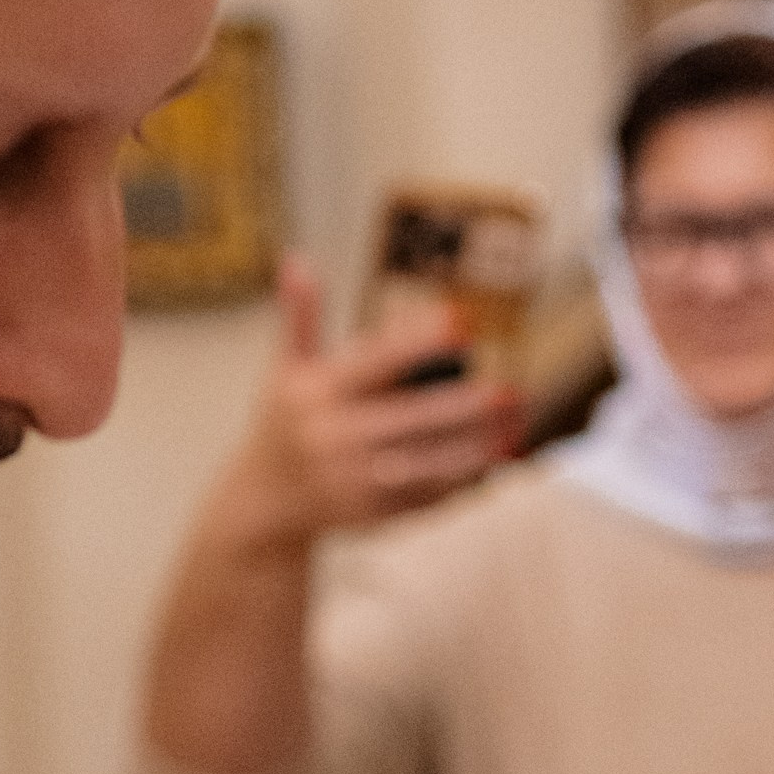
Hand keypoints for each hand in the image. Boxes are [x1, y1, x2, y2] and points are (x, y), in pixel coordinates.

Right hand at [206, 254, 522, 554]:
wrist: (263, 504)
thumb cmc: (283, 424)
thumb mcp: (284, 370)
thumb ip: (300, 318)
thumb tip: (297, 259)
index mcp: (318, 393)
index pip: (378, 362)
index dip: (421, 342)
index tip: (463, 322)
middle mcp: (334, 437)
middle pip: (411, 419)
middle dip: (462, 408)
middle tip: (507, 391)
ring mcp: (352, 480)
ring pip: (424, 464)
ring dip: (471, 450)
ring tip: (510, 431)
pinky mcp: (368, 514)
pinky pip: (421, 499)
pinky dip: (457, 485)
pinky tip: (489, 466)